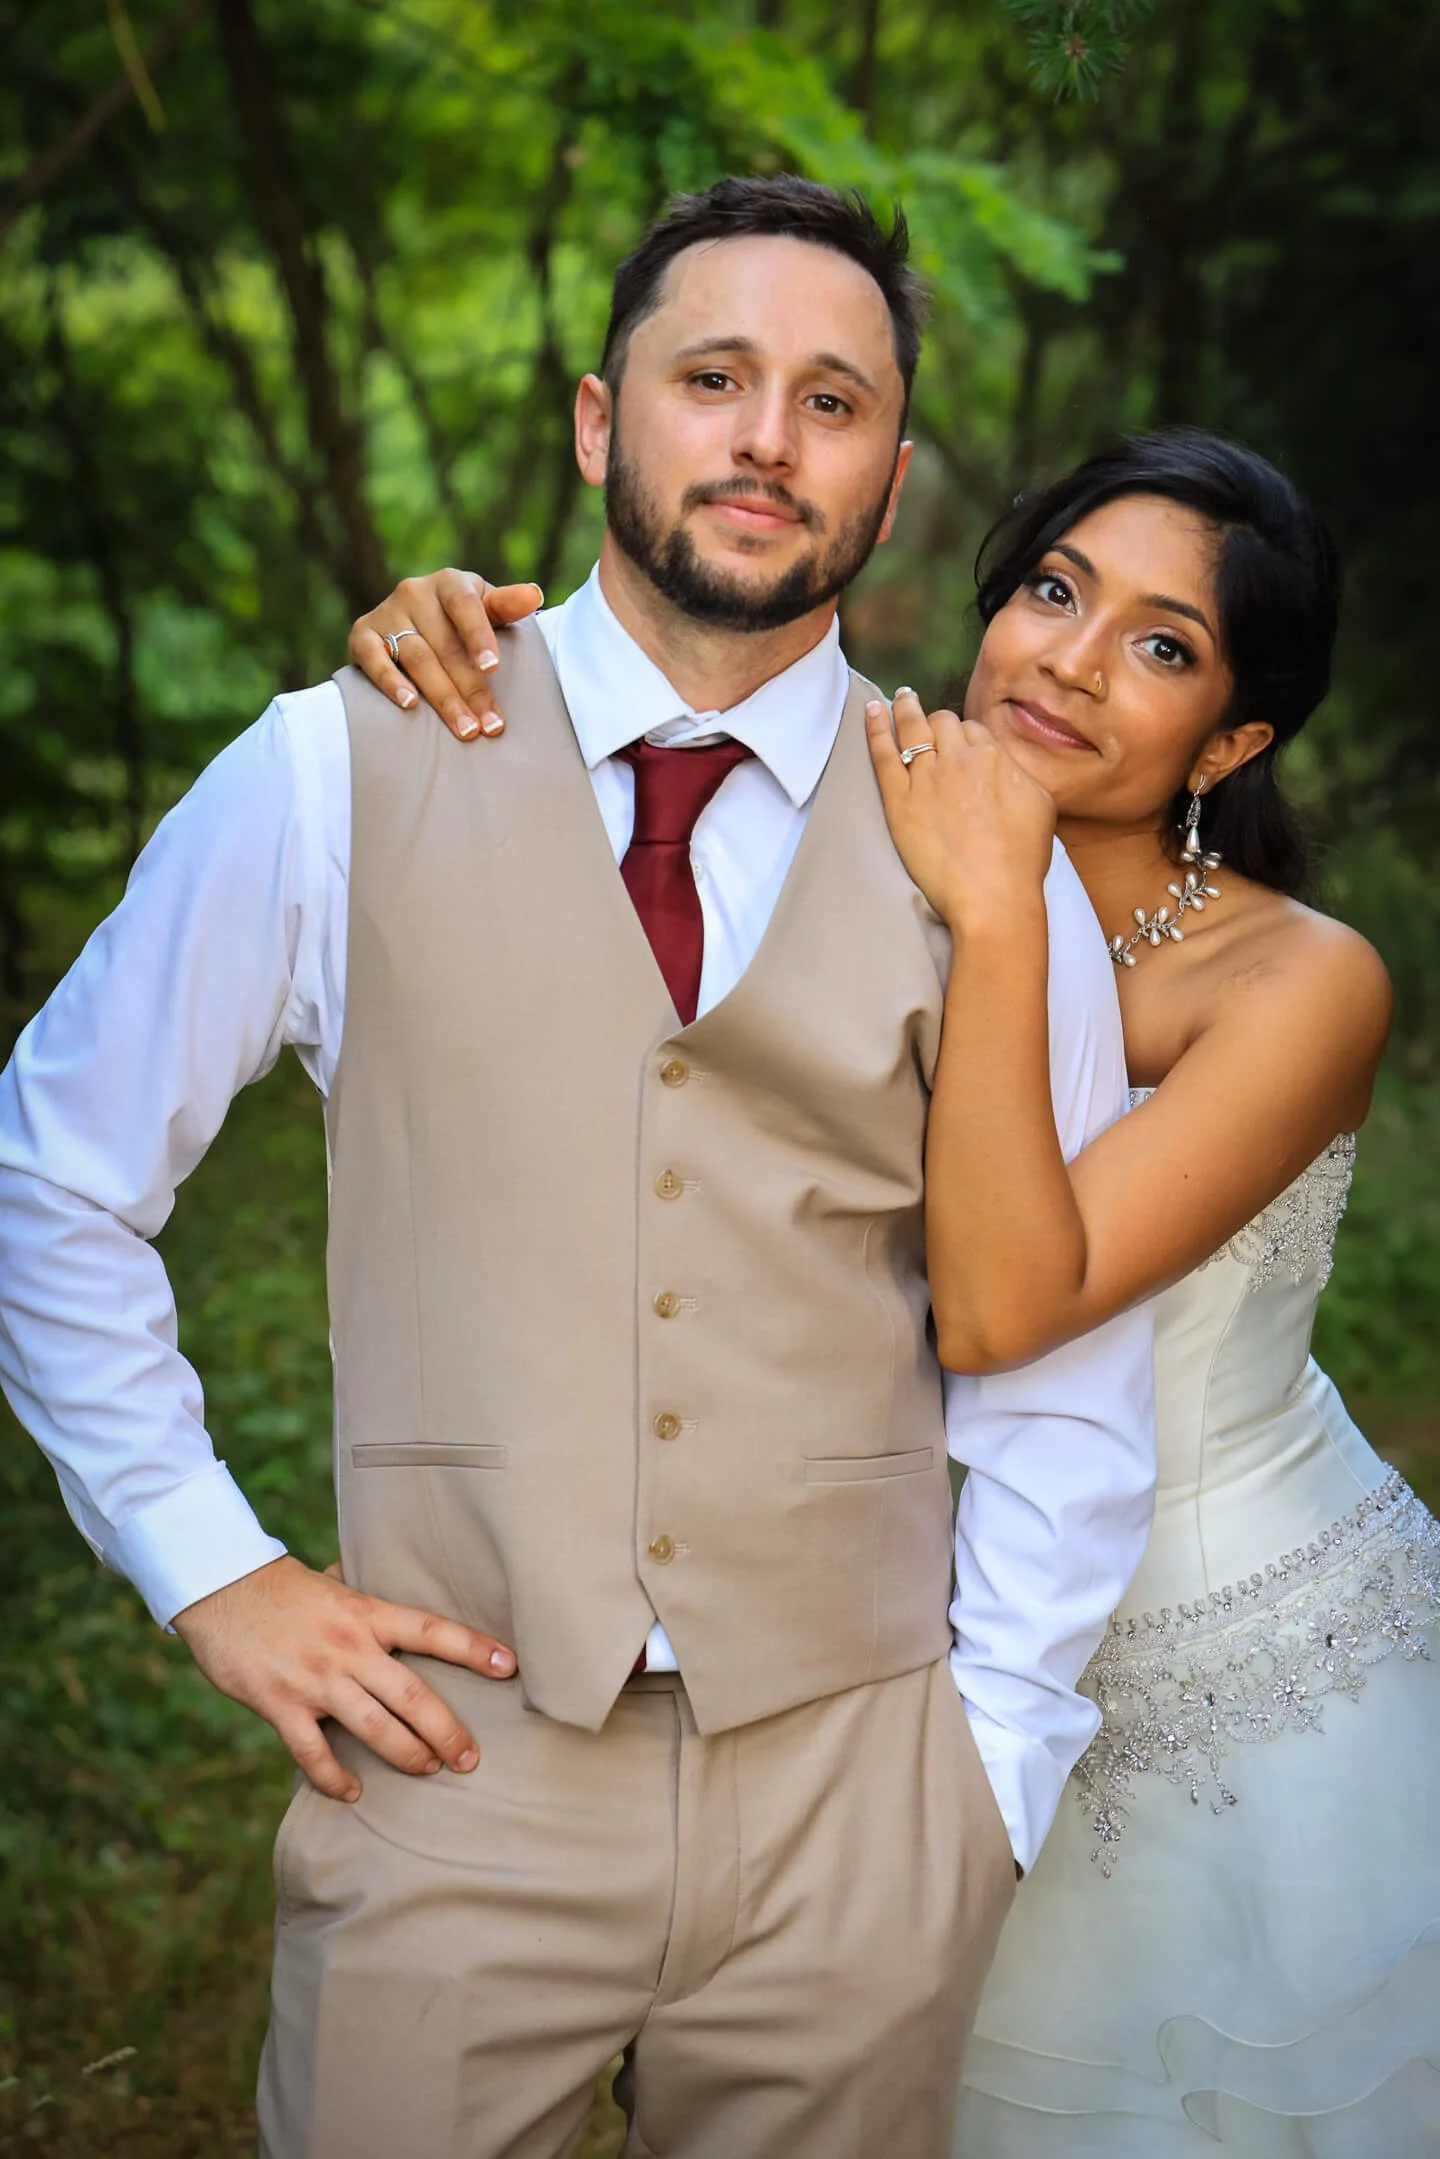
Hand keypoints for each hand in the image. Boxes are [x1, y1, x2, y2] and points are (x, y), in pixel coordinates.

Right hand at [172, 1555, 516, 1801]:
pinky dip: (333, 1776)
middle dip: (447, 1731)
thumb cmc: (282, 1588)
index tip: (510, 1665)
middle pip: (412, 1695)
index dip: (473, 1649)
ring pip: (374, 1728)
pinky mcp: (280, 1704)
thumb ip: (363, 1600)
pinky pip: (313, 1752)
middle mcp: (349, 1648)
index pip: (432, 1630)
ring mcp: (316, 1678)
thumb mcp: (333, 1583)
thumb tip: (389, 1595)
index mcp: (368, 1614)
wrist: (221, 1588)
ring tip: (430, 1771)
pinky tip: (352, 1793)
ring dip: (406, 1755)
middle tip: (471, 1759)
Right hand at [348, 569, 544, 740]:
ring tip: (465, 729)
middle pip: (446, 645)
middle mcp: (414, 592)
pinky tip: (410, 706)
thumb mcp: (486, 608)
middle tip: (490, 725)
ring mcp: (386, 613)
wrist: (412, 622)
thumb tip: (534, 594)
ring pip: (417, 658)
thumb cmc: (460, 620)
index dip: (479, 637)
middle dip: (471, 688)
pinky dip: (391, 683)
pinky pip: (374, 660)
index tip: (493, 668)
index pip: (465, 607)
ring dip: (442, 697)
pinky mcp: (362, 634)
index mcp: (450, 583)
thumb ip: (507, 606)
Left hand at [866, 688, 1056, 929]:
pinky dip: (876, 728)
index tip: (960, 745)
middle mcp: (961, 759)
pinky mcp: (900, 801)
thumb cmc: (1021, 861)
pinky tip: (872, 712)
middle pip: (944, 723)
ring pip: (914, 728)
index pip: (974, 731)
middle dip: (938, 722)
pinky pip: (883, 753)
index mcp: (996, 758)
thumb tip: (1008, 768)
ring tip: (901, 698)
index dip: (965, 738)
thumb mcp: (1041, 806)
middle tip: (930, 723)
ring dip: (906, 708)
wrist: (994, 896)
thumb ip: (1021, 777)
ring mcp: (927, 778)